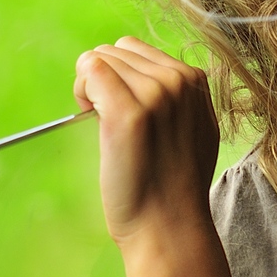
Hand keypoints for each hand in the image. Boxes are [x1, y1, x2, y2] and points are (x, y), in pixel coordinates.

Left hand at [74, 36, 218, 246]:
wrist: (167, 226)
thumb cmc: (172, 183)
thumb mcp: (194, 128)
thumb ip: (178, 96)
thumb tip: (145, 73)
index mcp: (195, 80)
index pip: (136, 49)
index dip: (120, 76)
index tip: (123, 109)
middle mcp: (177, 81)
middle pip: (116, 50)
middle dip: (103, 78)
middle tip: (107, 118)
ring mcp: (154, 95)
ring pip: (100, 58)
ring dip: (90, 85)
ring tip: (103, 122)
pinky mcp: (127, 113)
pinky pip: (89, 70)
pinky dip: (81, 89)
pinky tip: (90, 116)